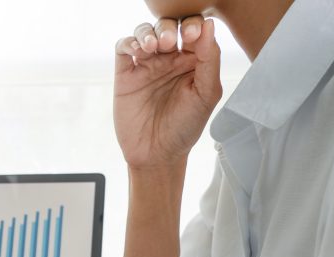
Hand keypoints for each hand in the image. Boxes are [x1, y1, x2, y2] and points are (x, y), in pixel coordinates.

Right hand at [114, 15, 221, 169]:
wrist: (157, 154)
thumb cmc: (185, 128)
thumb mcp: (206, 94)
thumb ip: (210, 59)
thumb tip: (210, 26)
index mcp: (192, 61)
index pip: (194, 29)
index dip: (193, 25)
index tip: (192, 36)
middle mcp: (169, 59)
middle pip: (167, 25)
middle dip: (169, 26)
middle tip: (171, 41)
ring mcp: (146, 66)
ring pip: (144, 31)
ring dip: (148, 31)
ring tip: (153, 46)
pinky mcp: (126, 75)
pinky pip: (123, 47)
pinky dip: (129, 42)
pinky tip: (138, 51)